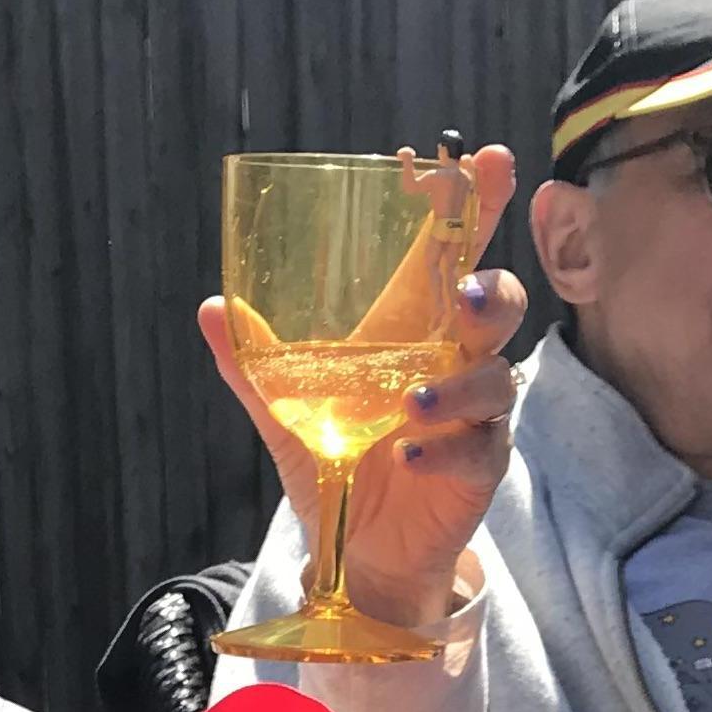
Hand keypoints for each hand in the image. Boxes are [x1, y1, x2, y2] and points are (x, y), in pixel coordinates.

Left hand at [199, 142, 525, 632]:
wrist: (357, 551)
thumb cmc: (337, 466)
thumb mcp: (287, 413)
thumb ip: (257, 364)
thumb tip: (213, 305)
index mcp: (411, 332)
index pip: (452, 255)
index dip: (475, 206)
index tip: (488, 160)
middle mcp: (452, 363)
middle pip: (498, 305)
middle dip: (493, 290)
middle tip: (466, 296)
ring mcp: (473, 415)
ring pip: (497, 377)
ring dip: (461, 385)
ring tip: (411, 406)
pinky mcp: (480, 468)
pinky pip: (479, 449)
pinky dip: (446, 449)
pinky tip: (410, 454)